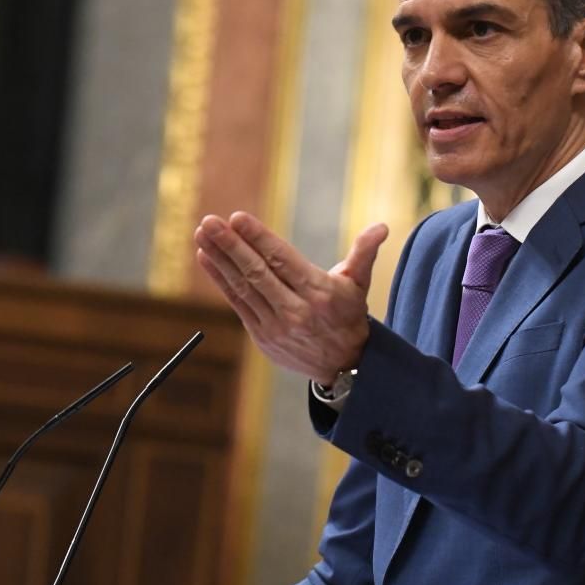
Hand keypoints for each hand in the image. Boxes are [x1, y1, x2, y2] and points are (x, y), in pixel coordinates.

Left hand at [195, 211, 388, 382]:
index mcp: (319, 293)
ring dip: (220, 259)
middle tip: (210, 221)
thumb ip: (364, 253)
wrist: (343, 366)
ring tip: (203, 234)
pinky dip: (220, 280)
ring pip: (243, 287)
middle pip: (258, 273)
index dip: (258, 238)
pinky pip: (237, 303)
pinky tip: (206, 258)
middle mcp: (296, 310)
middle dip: (231, 245)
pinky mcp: (262, 336)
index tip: (237, 218)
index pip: (283, 261)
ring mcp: (276, 326)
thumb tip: (382, 227)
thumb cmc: (348, 316)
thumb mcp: (359, 285)